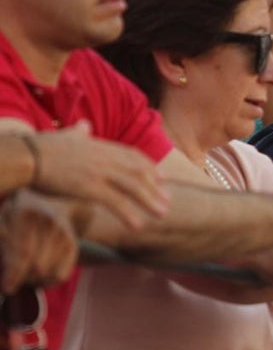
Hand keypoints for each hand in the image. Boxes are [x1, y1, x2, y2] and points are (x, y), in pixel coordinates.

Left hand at [0, 190, 82, 292]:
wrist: (50, 204)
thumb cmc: (16, 215)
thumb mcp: (3, 217)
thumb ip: (0, 233)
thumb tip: (4, 253)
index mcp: (27, 214)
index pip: (23, 252)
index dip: (14, 273)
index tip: (7, 288)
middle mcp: (50, 224)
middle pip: (37, 266)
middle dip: (22, 278)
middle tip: (11, 281)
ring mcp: (63, 235)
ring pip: (48, 273)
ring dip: (33, 280)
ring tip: (23, 275)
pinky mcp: (72, 246)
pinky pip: (60, 276)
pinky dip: (47, 282)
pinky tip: (37, 277)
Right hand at [24, 122, 169, 228]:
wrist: (29, 156)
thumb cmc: (44, 147)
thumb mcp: (67, 136)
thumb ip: (79, 132)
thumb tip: (84, 124)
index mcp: (103, 146)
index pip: (134, 156)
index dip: (150, 168)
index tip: (163, 179)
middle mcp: (107, 158)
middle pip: (139, 173)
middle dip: (155, 188)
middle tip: (167, 203)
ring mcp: (100, 172)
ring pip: (133, 187)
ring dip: (149, 201)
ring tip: (162, 214)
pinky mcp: (90, 186)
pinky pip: (114, 201)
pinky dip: (128, 213)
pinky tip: (137, 225)